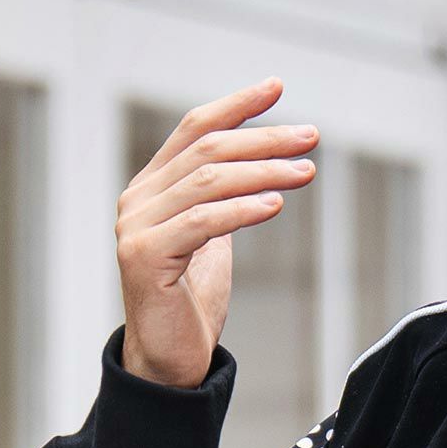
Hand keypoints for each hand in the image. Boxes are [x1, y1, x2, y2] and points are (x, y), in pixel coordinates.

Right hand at [113, 76, 319, 387]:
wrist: (168, 360)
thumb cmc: (192, 303)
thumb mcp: (212, 241)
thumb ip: (222, 203)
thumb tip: (261, 170)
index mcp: (153, 188)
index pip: (194, 130)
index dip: (236, 106)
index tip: (277, 87)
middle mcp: (138, 199)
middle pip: (208, 152)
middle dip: (264, 139)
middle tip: (310, 136)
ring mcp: (136, 227)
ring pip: (208, 183)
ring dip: (263, 172)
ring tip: (305, 172)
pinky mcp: (144, 257)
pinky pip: (202, 223)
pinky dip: (242, 210)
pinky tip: (276, 205)